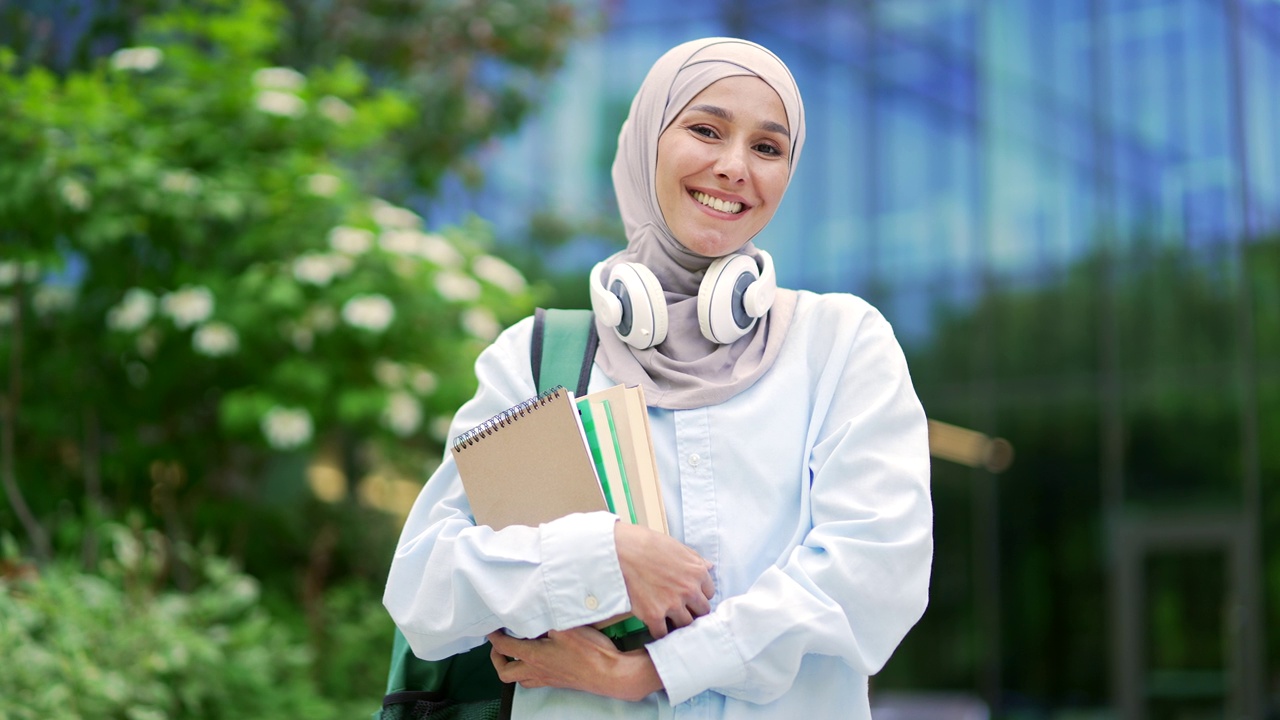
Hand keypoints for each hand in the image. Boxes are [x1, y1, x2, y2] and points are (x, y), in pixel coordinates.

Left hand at [487, 628, 661, 701]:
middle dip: (497, 658)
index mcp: (534, 655)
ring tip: (515, 654)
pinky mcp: (560, 682)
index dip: (493, 637)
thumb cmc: (590, 651)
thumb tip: (536, 601)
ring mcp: (549, 678)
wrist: (612, 674)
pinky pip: (536, 682)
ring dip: (513, 668)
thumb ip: (549, 614)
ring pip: (520, 680)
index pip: (504, 647)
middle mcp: (537, 670)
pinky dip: (529, 674)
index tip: (490, 628)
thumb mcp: (567, 626)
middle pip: (505, 672)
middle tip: (498, 645)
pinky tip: (537, 662)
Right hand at [613, 521, 714, 638]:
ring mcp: (672, 604)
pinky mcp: (654, 615)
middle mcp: (689, 590)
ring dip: (678, 621)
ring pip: (685, 624)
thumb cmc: (646, 544)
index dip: (699, 593)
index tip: (690, 595)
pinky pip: (663, 633)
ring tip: (668, 617)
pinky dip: (659, 631)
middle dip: (693, 609)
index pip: (709, 593)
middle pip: (701, 611)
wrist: (621, 551)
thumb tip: (708, 567)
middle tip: (681, 607)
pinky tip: (655, 625)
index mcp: (697, 572)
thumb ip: (695, 559)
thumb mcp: (676, 546)